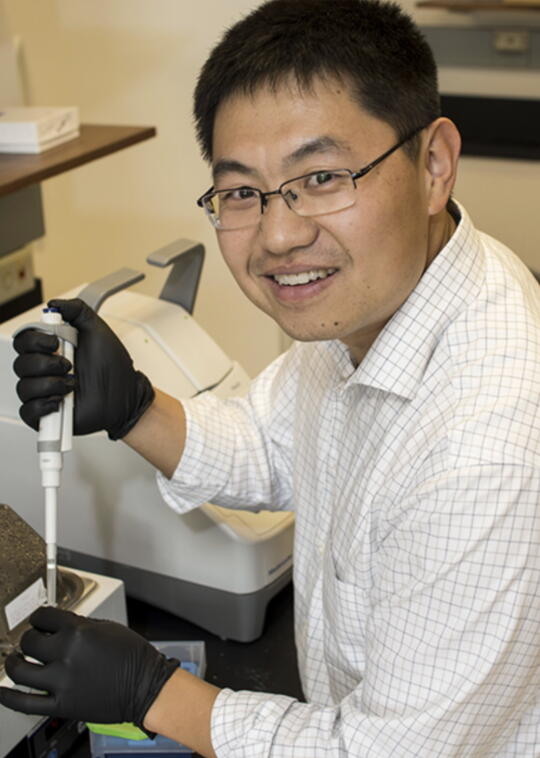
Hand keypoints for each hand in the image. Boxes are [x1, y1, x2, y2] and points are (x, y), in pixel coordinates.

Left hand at [0, 607, 178, 726]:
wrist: (146, 686)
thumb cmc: (132, 657)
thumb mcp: (107, 628)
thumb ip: (79, 626)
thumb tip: (58, 627)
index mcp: (78, 631)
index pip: (43, 617)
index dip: (38, 617)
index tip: (38, 621)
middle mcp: (66, 654)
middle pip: (29, 641)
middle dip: (29, 638)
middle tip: (32, 640)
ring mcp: (61, 681)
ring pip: (20, 669)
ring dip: (14, 662)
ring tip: (15, 660)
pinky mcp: (61, 705)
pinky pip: (25, 702)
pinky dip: (8, 696)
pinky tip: (3, 690)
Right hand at [13, 298, 154, 439]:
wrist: (126, 394)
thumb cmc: (113, 367)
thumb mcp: (97, 329)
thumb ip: (77, 310)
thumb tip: (55, 304)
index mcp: (51, 350)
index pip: (23, 342)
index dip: (34, 341)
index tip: (55, 342)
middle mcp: (44, 370)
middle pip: (20, 364)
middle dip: (45, 363)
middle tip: (68, 365)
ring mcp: (45, 392)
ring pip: (24, 387)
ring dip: (50, 384)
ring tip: (72, 384)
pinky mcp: (47, 414)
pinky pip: (28, 411)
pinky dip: (42, 406)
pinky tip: (60, 401)